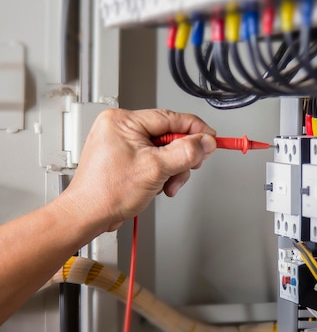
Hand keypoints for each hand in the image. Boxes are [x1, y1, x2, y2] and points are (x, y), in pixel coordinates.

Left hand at [58, 109, 215, 231]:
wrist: (87, 215)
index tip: (211, 139)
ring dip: (172, 170)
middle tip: (185, 169)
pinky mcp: (125, 158)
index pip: (171, 117)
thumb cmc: (106, 193)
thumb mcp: (155, 169)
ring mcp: (122, 143)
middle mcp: (121, 127)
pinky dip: (161, 174)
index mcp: (123, 121)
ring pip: (164, 150)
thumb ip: (186, 152)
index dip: (195, 129)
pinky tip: (156, 185)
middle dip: (180, 157)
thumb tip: (205, 142)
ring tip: (165, 185)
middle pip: (169, 135)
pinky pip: (154, 159)